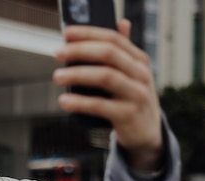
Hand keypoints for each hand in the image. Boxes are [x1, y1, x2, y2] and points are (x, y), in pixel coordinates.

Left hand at [53, 19, 162, 171]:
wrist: (147, 134)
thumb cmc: (132, 100)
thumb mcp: (131, 75)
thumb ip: (122, 52)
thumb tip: (120, 23)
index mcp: (139, 60)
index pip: (114, 39)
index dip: (89, 33)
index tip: (67, 33)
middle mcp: (140, 74)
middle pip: (108, 54)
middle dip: (80, 50)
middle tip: (57, 52)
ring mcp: (136, 94)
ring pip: (105, 77)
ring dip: (77, 74)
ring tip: (57, 75)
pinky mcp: (128, 115)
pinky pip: (100, 106)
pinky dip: (79, 102)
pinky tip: (64, 100)